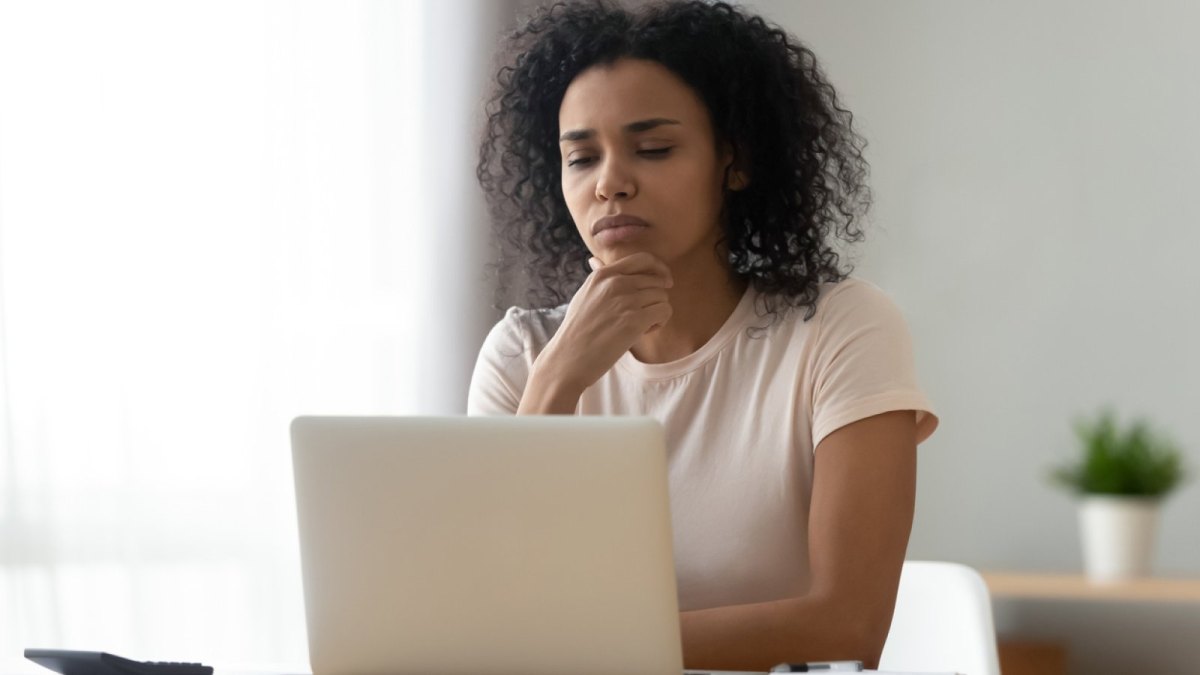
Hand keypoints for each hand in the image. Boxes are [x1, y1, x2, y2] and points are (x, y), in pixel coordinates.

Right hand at [536, 251, 673, 390]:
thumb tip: (595, 260)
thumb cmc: (577, 330)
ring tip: (640, 326)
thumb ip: (598, 277)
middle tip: (642, 315)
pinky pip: (664, 311)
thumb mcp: (584, 295)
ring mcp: (625, 300)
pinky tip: (643, 332)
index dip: (660, 268)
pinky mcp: (634, 320)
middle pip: (656, 280)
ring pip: (662, 296)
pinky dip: (660, 322)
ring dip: (657, 312)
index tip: (664, 281)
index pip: (643, 258)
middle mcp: (615, 283)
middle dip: (656, 298)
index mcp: (603, 274)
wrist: (569, 358)